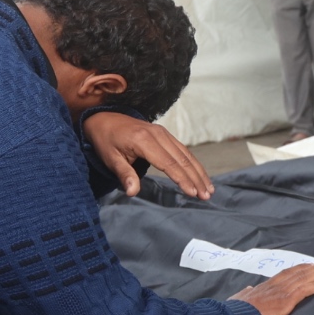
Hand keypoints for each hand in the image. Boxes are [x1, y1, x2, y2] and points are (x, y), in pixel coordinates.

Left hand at [82, 110, 213, 199]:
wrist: (104, 118)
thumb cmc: (106, 141)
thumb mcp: (110, 159)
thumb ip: (124, 175)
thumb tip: (132, 192)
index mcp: (143, 140)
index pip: (168, 163)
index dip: (182, 179)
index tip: (192, 193)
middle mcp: (157, 134)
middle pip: (182, 159)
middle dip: (196, 178)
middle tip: (206, 196)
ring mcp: (163, 133)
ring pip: (186, 154)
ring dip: (199, 172)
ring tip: (209, 189)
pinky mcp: (165, 134)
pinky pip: (183, 150)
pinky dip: (193, 164)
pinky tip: (200, 175)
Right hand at [231, 262, 313, 314]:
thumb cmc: (235, 312)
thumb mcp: (238, 299)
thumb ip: (245, 294)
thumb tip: (248, 289)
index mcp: (264, 286)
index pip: (285, 274)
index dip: (299, 269)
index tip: (310, 266)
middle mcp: (274, 286)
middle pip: (298, 272)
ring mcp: (280, 292)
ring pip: (304, 278)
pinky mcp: (285, 301)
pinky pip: (304, 290)